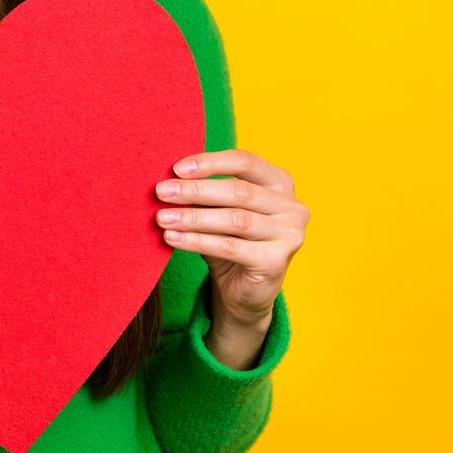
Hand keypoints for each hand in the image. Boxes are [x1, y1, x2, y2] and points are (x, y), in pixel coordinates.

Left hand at [154, 148, 307, 327]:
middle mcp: (291, 206)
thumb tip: (169, 179)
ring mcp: (289, 234)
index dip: (210, 163)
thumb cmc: (230, 239)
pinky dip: (197, 241)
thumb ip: (205, 192)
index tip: (177, 169)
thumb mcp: (219, 209)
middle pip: (238, 192)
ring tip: (163, 218)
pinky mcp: (276, 262)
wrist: (245, 291)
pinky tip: (173, 238)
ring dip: (193, 217)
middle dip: (195, 191)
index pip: (244, 162)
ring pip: (234, 220)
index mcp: (279, 181)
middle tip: (162, 192)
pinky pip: (230, 247)